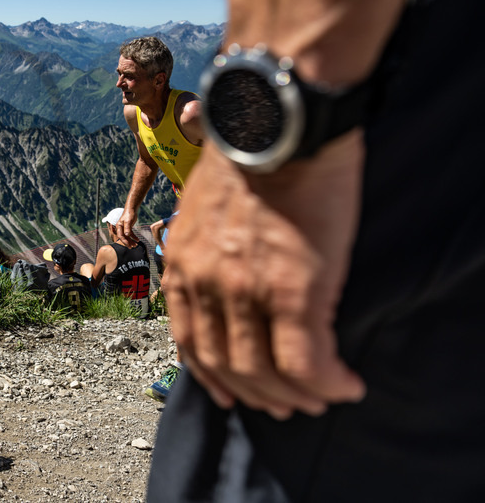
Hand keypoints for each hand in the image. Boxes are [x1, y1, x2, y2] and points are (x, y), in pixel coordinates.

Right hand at [115, 213, 138, 246]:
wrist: (132, 209)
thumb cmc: (129, 214)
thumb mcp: (128, 221)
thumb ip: (127, 228)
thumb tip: (127, 235)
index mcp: (119, 226)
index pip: (120, 236)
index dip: (124, 241)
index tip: (129, 245)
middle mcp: (121, 228)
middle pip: (124, 237)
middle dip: (128, 243)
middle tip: (132, 247)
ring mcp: (125, 228)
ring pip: (127, 236)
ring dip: (131, 241)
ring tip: (136, 245)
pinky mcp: (129, 227)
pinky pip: (131, 234)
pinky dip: (134, 237)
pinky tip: (138, 240)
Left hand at [163, 131, 366, 418]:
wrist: (276, 124)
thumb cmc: (251, 156)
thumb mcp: (205, 206)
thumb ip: (208, 247)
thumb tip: (231, 273)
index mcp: (183, 264)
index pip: (188, 340)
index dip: (211, 375)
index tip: (230, 392)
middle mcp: (205, 284)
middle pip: (225, 364)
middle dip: (255, 393)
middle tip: (285, 404)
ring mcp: (245, 290)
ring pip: (264, 372)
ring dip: (295, 396)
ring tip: (320, 397)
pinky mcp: (291, 290)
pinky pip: (306, 362)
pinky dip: (326, 383)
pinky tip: (345, 384)